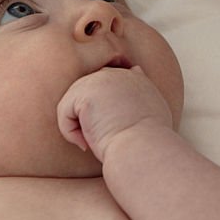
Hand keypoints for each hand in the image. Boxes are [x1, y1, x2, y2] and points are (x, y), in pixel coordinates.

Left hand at [57, 66, 173, 161]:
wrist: (142, 149)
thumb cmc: (149, 141)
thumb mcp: (154, 107)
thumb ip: (142, 88)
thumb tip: (136, 70)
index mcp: (136, 78)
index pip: (108, 85)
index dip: (105, 106)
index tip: (115, 127)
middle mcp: (118, 73)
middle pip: (87, 92)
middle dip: (89, 117)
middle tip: (105, 138)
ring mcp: (101, 80)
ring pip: (74, 102)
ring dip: (80, 126)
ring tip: (97, 141)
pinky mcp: (85, 93)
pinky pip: (65, 111)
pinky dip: (71, 132)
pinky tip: (87, 142)